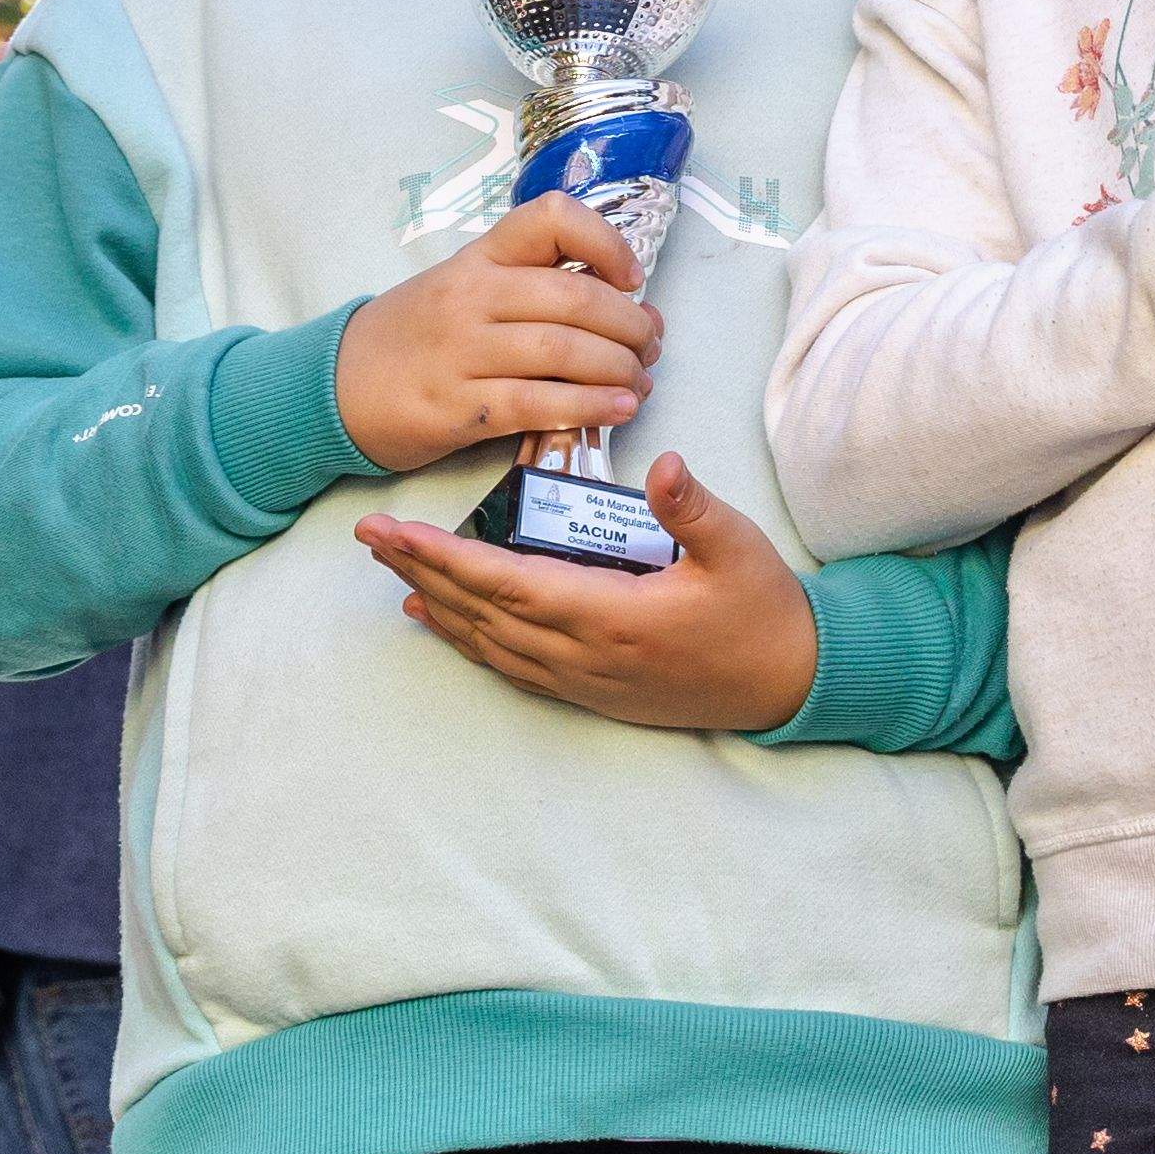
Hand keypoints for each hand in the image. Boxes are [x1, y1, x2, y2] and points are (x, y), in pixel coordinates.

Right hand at [335, 193, 656, 470]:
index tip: (631, 277)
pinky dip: (589, 408)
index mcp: (479, 257)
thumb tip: (624, 302)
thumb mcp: (465, 287)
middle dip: (630, 325)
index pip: (550, 217)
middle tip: (650, 346)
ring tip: (640, 384)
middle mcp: (470, 297)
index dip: (605, 241)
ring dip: (619, 370)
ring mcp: (460, 352)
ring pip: (563, 352)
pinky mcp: (455, 408)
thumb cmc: (418, 335)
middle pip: (574, 298)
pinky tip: (617, 411)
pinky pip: (537, 404)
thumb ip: (531, 286)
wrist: (336, 386)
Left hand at [358, 460, 817, 730]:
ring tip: (390, 568)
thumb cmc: (761, 611)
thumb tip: (663, 464)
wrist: (785, 684)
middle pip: (480, 612)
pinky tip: (436, 619)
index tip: (400, 533)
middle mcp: (583, 653)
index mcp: (613, 615)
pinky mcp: (586, 689)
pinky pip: (507, 663)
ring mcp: (581, 678)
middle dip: (420, 571)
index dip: (448, 558)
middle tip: (369, 537)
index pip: (509, 582)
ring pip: (486, 640)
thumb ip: (694, 509)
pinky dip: (464, 638)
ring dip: (434, 602)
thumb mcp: (739, 549)